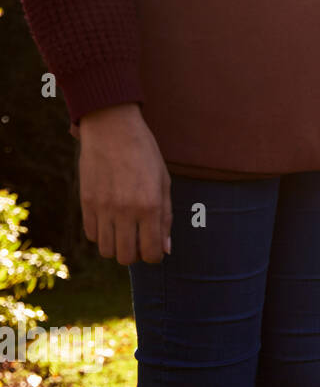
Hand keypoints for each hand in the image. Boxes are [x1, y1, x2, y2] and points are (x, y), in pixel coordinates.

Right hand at [76, 102, 171, 264]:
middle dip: (135, 254)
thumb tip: (165, 249)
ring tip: (124, 231)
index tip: (154, 248)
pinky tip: (110, 220)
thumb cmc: (144, 154)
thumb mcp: (164, 183)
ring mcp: (103, 208)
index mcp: (150, 206)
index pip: (151, 253)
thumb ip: (165, 218)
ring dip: (117, 246)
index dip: (154, 256)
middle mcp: (125, 211)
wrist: (112, 129)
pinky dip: (101, 234)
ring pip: (106, 250)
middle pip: (126, 257)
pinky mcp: (86, 203)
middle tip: (139, 240)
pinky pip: (91, 235)